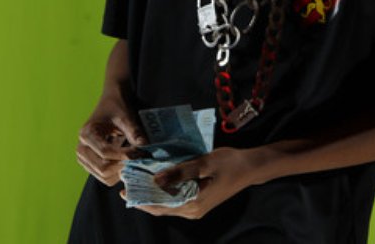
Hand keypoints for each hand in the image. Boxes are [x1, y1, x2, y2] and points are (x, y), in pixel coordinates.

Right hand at [76, 90, 148, 186]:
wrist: (111, 101)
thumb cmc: (117, 106)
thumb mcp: (125, 116)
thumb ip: (133, 131)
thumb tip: (144, 146)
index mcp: (86, 134)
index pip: (105, 152)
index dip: (124, 154)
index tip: (140, 152)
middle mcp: (81, 149)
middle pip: (102, 169)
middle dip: (123, 164)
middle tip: (139, 156)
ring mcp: (85, 158)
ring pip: (104, 176)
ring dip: (121, 170)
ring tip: (134, 157)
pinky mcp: (91, 163)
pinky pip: (105, 176)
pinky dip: (118, 171)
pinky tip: (127, 159)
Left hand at [119, 147, 256, 218]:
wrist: (251, 167)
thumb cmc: (229, 163)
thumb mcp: (204, 163)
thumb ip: (180, 171)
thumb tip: (155, 180)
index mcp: (193, 204)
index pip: (159, 207)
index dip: (140, 199)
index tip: (124, 189)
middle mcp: (193, 210)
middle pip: (162, 207)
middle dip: (143, 196)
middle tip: (127, 182)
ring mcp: (197, 208)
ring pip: (169, 204)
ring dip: (153, 194)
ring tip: (139, 179)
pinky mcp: (200, 201)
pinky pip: (177, 199)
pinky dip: (165, 191)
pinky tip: (159, 179)